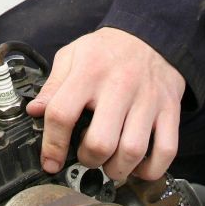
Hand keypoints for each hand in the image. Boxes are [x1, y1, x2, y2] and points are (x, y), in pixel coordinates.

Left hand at [25, 27, 185, 183]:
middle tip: (87, 157)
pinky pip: (166, 150)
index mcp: (89, 71)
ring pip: (133, 151)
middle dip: (88, 160)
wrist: (151, 35)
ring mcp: (148, 99)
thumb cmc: (107, 50)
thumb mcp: (73, 55)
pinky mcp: (170, 109)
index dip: (52, 145)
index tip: (50, 162)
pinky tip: (138, 166)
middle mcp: (120, 86)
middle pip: (100, 142)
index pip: (62, 114)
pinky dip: (151, 169)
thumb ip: (53, 84)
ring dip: (117, 169)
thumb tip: (34, 111)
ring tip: (110, 163)